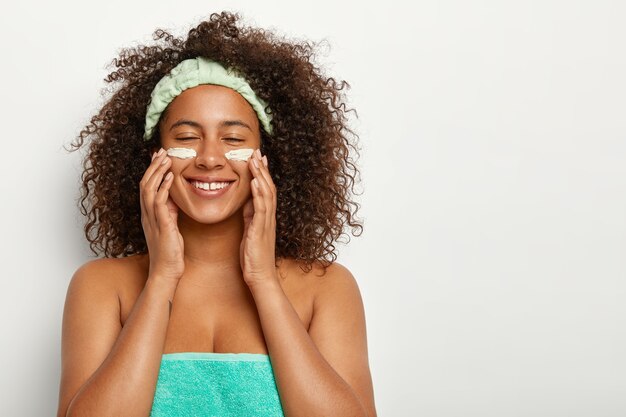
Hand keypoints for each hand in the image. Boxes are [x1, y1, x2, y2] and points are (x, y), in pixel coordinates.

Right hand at [139, 148, 184, 284]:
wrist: (166, 271)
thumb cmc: (169, 252)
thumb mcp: (170, 227)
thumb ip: (169, 213)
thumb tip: (173, 199)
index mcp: (148, 215)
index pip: (146, 187)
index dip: (151, 171)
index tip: (158, 157)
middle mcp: (147, 215)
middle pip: (145, 184)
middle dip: (153, 166)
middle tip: (161, 151)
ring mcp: (152, 220)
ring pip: (149, 190)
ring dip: (157, 172)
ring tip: (165, 158)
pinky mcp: (161, 225)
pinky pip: (159, 203)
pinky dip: (164, 188)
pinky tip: (170, 177)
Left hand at [240, 149, 277, 286]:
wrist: (260, 276)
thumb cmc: (254, 257)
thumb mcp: (250, 231)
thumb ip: (250, 216)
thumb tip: (247, 201)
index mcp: (265, 217)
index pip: (266, 190)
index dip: (262, 173)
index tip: (258, 158)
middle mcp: (268, 217)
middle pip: (268, 187)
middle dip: (262, 169)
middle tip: (257, 152)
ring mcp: (266, 222)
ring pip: (266, 193)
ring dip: (261, 175)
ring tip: (255, 160)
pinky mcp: (261, 229)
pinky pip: (261, 208)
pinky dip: (258, 193)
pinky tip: (254, 181)